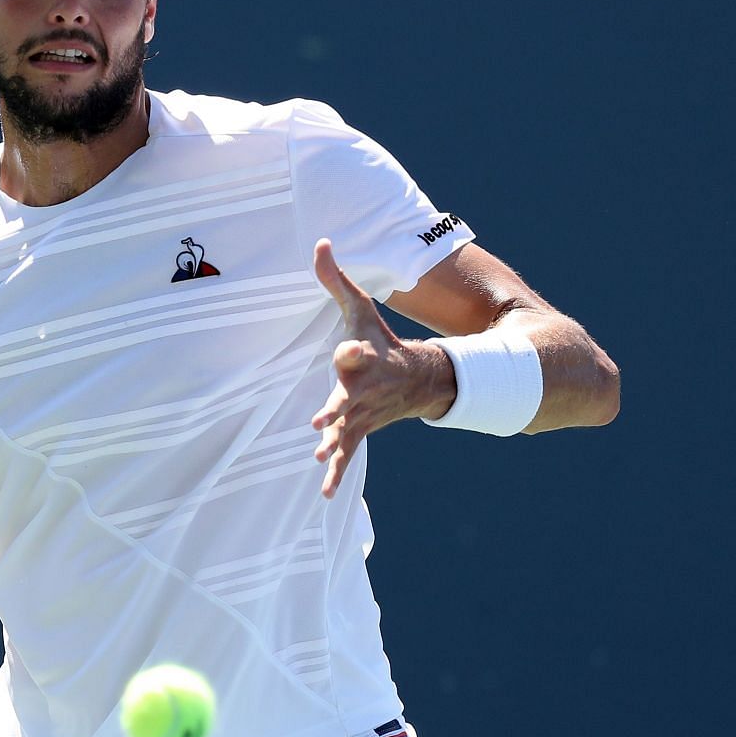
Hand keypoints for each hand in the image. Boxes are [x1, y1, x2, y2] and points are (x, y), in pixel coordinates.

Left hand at [309, 239, 453, 497]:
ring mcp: (365, 413)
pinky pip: (350, 455)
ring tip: (320, 456)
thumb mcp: (360, 309)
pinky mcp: (360, 432)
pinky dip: (339, 475)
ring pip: (349, 431)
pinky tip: (326, 494)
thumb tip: (319, 242)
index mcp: (366, 357)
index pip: (358, 352)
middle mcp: (367, 388)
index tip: (348, 350)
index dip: (352, 351)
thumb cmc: (378, 341)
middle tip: (321, 420)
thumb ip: (336, 280)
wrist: (416, 379)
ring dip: (336, 445)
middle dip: (338, 408)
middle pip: (350, 398)